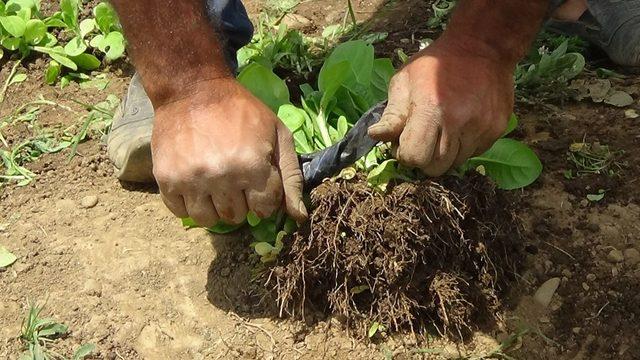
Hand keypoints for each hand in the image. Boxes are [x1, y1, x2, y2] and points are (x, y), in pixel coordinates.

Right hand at [151, 78, 306, 226]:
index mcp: (252, 166)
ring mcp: (191, 180)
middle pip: (237, 216)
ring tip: (216, 185)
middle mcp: (221, 177)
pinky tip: (196, 186)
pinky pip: (181, 213)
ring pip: (208, 220)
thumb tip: (299, 216)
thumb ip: (291, 177)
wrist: (192, 90)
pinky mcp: (166, 180)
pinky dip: (190, 205)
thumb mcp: (278, 135)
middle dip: (241, 202)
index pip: (265, 208)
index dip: (265, 198)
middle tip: (235, 179)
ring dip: (216, 208)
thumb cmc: (242, 111)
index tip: (258, 184)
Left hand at [368, 39, 514, 175]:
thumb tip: (375, 136)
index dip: (406, 153)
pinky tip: (461, 123)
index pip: (415, 158)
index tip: (406, 140)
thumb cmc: (435, 63)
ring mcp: (481, 128)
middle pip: (436, 168)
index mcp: (431, 110)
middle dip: (424, 158)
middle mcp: (459, 123)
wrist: (482, 46)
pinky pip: (474, 153)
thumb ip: (391, 114)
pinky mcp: (496, 130)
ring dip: (444, 153)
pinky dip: (463, 146)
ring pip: (456, 163)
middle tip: (423, 137)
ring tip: (443, 128)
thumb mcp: (404, 81)